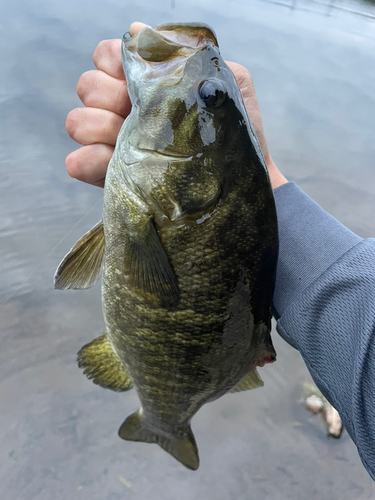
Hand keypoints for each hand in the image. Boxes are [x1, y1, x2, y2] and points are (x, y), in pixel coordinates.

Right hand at [66, 22, 286, 189]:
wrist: (239, 187)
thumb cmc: (235, 135)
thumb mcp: (226, 84)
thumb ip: (187, 54)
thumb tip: (137, 29)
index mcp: (148, 85)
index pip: (107, 57)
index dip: (113, 61)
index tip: (134, 78)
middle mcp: (126, 110)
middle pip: (88, 86)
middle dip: (107, 95)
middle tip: (134, 112)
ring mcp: (116, 144)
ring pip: (78, 121)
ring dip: (97, 126)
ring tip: (127, 142)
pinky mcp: (112, 177)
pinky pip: (79, 163)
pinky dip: (86, 160)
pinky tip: (106, 164)